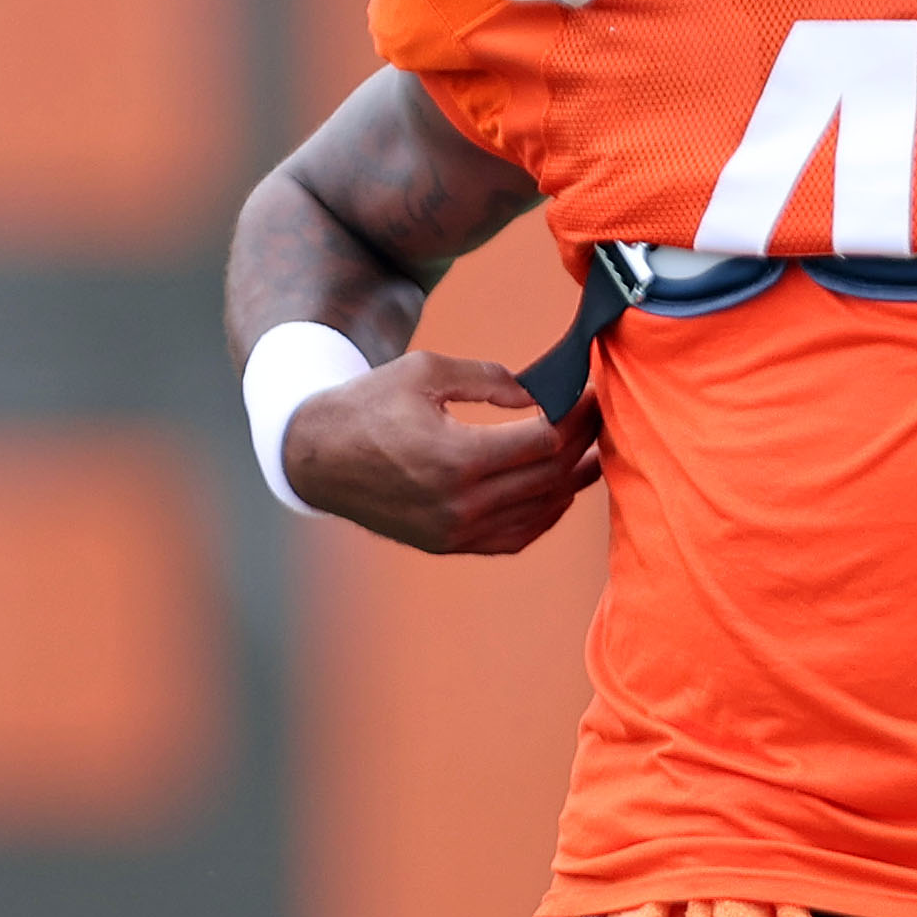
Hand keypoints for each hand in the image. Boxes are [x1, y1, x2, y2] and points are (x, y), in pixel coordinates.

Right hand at [283, 352, 600, 553]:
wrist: (316, 457)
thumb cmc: (369, 404)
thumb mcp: (426, 372)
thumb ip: (490, 379)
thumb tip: (541, 393)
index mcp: (455, 458)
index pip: (544, 440)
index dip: (576, 415)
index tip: (590, 392)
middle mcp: (459, 504)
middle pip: (549, 476)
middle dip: (583, 442)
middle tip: (600, 416)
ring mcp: (455, 531)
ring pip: (540, 511)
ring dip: (573, 481)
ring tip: (594, 450)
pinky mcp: (449, 545)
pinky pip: (516, 537)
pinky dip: (544, 513)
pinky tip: (559, 489)